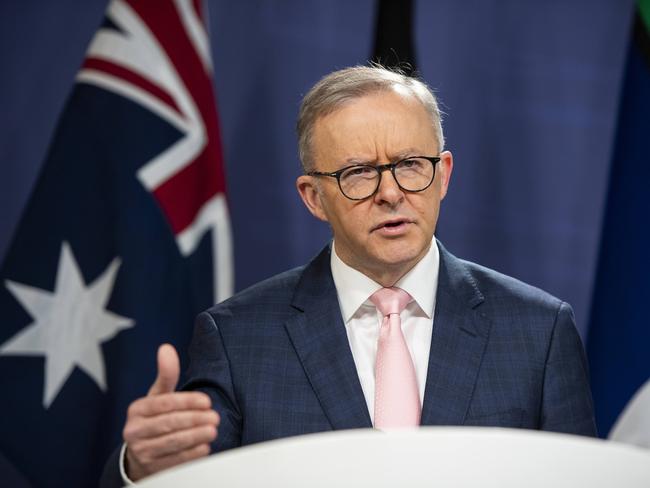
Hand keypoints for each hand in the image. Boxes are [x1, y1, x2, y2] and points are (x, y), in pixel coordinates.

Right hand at [123, 344, 218, 480]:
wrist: (140, 453)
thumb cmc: (154, 418)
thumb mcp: (158, 395)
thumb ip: (166, 374)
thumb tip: (166, 348)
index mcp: (137, 409)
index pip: (164, 403)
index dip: (187, 401)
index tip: (206, 401)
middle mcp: (135, 431)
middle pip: (168, 423)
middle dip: (194, 420)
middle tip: (215, 417)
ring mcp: (142, 451)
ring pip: (172, 443)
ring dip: (196, 436)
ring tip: (213, 430)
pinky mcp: (152, 468)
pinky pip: (174, 461)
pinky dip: (191, 454)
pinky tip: (204, 446)